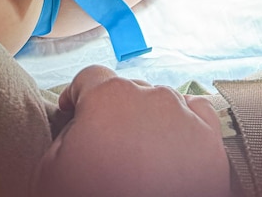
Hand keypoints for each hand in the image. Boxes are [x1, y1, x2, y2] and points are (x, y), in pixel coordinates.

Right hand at [33, 66, 229, 196]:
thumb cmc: (93, 195)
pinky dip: (181, 124)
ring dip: (147, 121)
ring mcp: (185, 113)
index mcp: (110, 98)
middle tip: (104, 148)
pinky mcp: (210, 136)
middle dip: (113, 113)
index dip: (77, 95)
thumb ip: (64, 133)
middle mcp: (151, 95)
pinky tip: (171, 147)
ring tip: (138, 157)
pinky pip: (194, 113)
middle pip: (128, 90)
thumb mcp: (51, 170)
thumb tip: (78, 123)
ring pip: (161, 103)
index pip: (90, 77)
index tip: (73, 112)